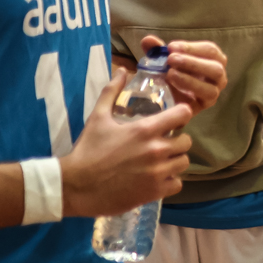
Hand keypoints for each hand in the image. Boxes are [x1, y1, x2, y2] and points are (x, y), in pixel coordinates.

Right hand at [61, 73, 193, 217]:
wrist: (76, 186)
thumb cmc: (88, 150)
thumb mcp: (98, 117)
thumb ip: (112, 92)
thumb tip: (122, 70)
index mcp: (145, 130)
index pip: (183, 114)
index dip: (181, 114)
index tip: (174, 118)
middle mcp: (157, 150)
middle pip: (186, 142)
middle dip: (177, 141)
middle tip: (164, 143)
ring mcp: (158, 173)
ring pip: (183, 163)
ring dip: (174, 161)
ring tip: (161, 161)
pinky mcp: (155, 192)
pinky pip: (177, 184)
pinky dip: (170, 181)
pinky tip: (157, 178)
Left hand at [138, 35, 227, 114]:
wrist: (164, 97)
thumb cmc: (169, 73)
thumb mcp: (162, 60)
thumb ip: (156, 50)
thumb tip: (148, 40)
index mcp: (212, 58)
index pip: (209, 49)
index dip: (191, 47)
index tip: (170, 47)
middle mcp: (217, 73)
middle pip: (215, 66)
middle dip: (192, 61)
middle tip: (170, 59)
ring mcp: (215, 89)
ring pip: (212, 83)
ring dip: (191, 77)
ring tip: (170, 73)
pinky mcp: (207, 103)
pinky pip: (207, 96)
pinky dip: (192, 88)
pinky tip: (175, 85)